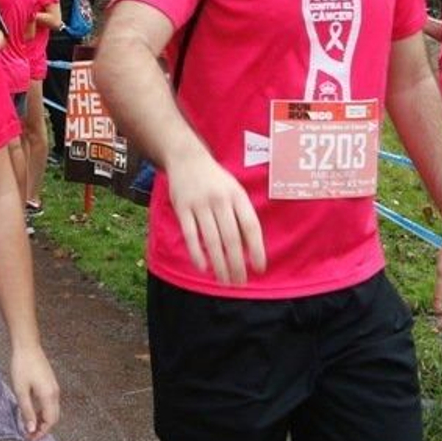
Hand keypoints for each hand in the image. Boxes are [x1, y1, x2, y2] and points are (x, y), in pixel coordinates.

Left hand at [10, 345, 61, 440]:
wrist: (27, 346)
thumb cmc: (22, 366)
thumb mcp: (21, 391)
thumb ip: (27, 411)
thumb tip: (31, 428)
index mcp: (49, 396)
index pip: (50, 421)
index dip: (41, 432)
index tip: (30, 438)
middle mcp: (55, 393)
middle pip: (54, 417)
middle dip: (43, 428)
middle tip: (30, 435)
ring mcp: (54, 387)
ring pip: (53, 410)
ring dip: (43, 420)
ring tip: (30, 425)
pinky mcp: (50, 383)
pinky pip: (50, 402)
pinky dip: (43, 411)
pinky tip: (33, 411)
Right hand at [164, 146, 265, 284]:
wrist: (187, 158)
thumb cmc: (216, 180)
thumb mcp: (235, 190)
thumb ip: (242, 216)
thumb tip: (251, 248)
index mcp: (237, 196)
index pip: (251, 226)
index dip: (257, 249)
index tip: (259, 269)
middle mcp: (220, 200)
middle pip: (231, 237)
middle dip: (237, 263)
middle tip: (240, 282)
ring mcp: (200, 204)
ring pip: (212, 240)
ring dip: (219, 263)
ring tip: (225, 280)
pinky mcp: (182, 208)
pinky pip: (190, 234)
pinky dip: (197, 253)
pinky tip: (203, 267)